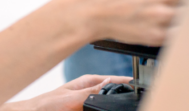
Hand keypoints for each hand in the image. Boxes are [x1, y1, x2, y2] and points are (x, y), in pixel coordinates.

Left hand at [2, 75, 130, 110]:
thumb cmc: (48, 103)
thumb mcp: (71, 97)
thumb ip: (91, 92)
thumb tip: (109, 83)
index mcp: (89, 82)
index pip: (114, 81)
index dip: (128, 83)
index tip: (140, 85)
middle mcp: (92, 93)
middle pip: (114, 94)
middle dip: (126, 96)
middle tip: (138, 98)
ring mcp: (90, 104)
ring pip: (108, 105)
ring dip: (115, 105)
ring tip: (130, 103)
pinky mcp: (89, 110)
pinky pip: (100, 109)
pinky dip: (107, 109)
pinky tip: (112, 109)